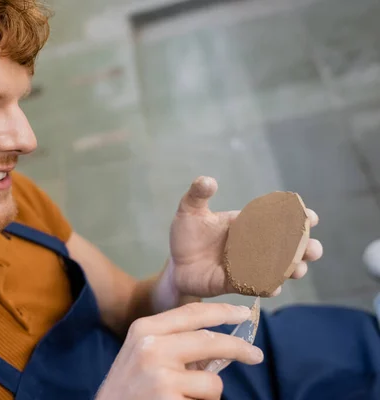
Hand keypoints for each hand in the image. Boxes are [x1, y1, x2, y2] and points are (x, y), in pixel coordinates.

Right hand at [95, 302, 263, 399]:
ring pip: (213, 383)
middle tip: (256, 355)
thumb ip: (174, 343)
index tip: (244, 313)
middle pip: (211, 341)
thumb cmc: (127, 387)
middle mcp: (151, 347)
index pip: (192, 313)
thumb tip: (221, 346)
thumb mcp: (142, 354)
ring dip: (208, 396)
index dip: (223, 311)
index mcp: (144, 329)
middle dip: (239, 348)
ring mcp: (161, 376)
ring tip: (184, 398)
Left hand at [168, 176, 322, 297]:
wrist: (174, 263)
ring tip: (297, 270)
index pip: (280, 218)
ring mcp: (249, 266)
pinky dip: (268, 287)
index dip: (299, 217)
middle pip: (290, 247)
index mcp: (248, 224)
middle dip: (307, 248)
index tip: (311, 216)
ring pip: (281, 269)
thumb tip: (208, 181)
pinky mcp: (238, 284)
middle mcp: (254, 246)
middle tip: (312, 249)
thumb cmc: (186, 235)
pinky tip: (273, 287)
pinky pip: (259, 287)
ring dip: (292, 270)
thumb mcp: (189, 210)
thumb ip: (198, 194)